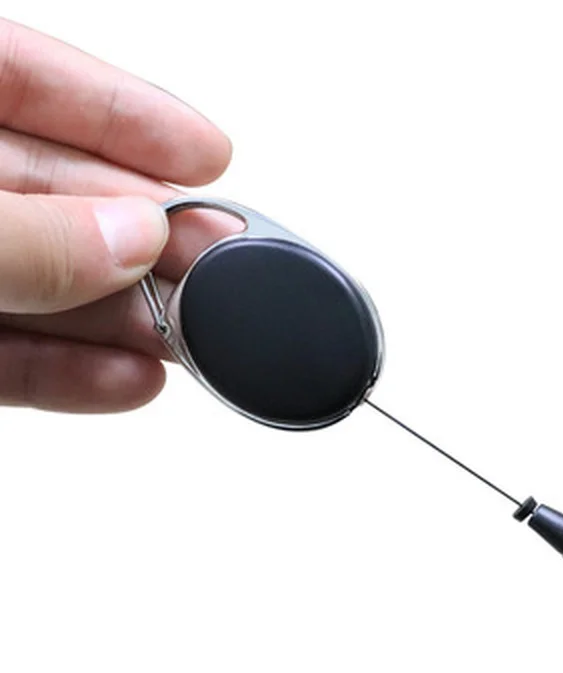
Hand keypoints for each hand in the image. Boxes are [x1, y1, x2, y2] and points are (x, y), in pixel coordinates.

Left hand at [0, 18, 234, 411]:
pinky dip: (68, 375)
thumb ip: (24, 236)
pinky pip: (4, 357)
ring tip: (195, 337)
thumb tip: (133, 237)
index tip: (206, 152)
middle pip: (50, 195)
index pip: (20, 78)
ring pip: (39, 284)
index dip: (122, 112)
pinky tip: (130, 382)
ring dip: (123, 316)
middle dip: (141, 234)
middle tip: (218, 261)